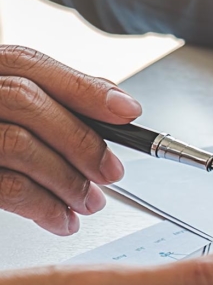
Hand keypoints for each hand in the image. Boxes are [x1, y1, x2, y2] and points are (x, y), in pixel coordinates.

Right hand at [0, 45, 141, 234]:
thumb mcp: (7, 107)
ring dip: (67, 180)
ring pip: (16, 144)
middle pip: (26, 102)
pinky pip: (5, 187)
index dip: (84, 88)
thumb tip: (115, 104)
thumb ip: (52, 99)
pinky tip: (62, 219)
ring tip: (89, 202)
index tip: (127, 113)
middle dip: (80, 140)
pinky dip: (45, 207)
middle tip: (110, 172)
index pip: (29, 65)